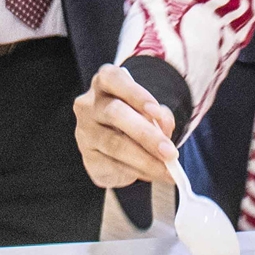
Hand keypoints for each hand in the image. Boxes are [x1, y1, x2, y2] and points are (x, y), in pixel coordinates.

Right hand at [72, 63, 177, 187]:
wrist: (114, 145)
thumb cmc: (134, 117)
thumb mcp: (150, 111)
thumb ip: (160, 116)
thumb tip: (164, 125)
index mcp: (104, 82)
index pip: (114, 79)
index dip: (136, 94)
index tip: (156, 111)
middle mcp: (89, 104)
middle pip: (116, 114)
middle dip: (146, 134)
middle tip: (169, 152)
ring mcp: (85, 131)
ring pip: (114, 144)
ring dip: (145, 159)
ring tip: (166, 169)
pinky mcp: (87, 157)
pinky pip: (112, 165)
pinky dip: (136, 172)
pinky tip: (152, 174)